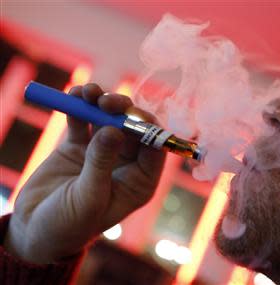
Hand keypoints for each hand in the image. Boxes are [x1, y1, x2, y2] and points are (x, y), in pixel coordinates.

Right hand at [5, 83, 165, 263]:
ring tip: (88, 92)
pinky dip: (79, 105)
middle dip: (123, 110)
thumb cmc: (69, 225)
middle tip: (106, 102)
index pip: (155, 148)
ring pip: (110, 118)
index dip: (147, 128)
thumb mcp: (89, 198)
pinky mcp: (79, 144)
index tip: (129, 116)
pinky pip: (83, 120)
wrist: (33, 229)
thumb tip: (114, 130)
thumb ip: (101, 164)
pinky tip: (74, 95)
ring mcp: (103, 151)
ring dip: (101, 101)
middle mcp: (126, 163)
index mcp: (140, 181)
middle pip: (134, 127)